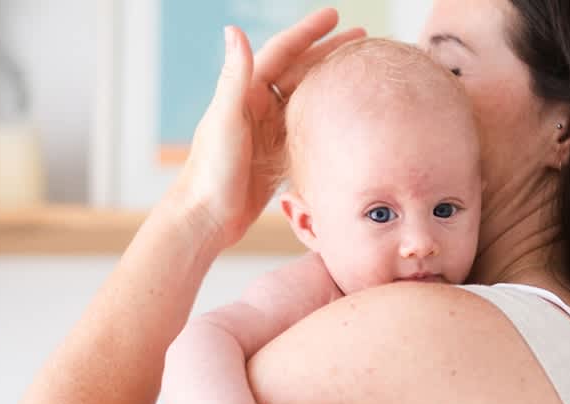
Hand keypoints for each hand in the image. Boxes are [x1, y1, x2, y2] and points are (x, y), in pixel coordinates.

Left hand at [167, 9, 365, 247]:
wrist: (207, 218)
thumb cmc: (211, 171)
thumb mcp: (226, 120)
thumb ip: (234, 76)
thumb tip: (234, 30)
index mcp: (245, 93)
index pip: (282, 53)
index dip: (308, 32)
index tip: (334, 15)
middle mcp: (257, 107)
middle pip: (300, 71)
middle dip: (329, 52)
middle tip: (362, 38)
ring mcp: (268, 131)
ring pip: (306, 98)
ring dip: (331, 82)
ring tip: (360, 72)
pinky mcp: (276, 155)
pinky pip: (306, 128)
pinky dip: (326, 117)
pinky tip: (347, 115)